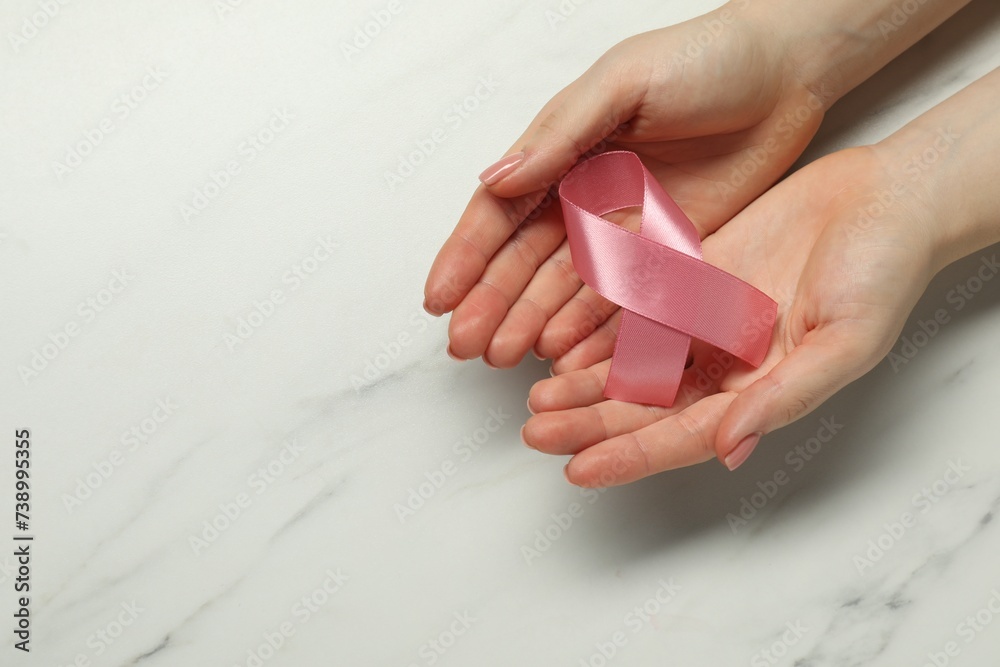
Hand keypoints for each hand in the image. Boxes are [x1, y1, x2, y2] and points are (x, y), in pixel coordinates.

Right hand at [424, 6, 829, 368]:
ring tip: (504, 358)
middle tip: (466, 346)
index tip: (438, 299)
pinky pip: (623, 296)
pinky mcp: (669, 251)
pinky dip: (592, 326)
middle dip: (491, 303)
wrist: (787, 72)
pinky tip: (564, 352)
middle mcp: (584, 195)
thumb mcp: (622, 83)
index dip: (466, 257)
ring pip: (566, 287)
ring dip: (532, 322)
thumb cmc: (705, 58)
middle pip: (524, 260)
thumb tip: (496, 178)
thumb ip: (561, 135)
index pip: (501, 212)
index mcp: (562, 151)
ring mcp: (625, 228)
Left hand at [522, 146, 937, 485]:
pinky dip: (600, 320)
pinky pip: (637, 303)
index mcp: (760, 391)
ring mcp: (706, 319)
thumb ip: (785, 395)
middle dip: (590, 421)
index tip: (578, 469)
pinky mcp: (693, 274)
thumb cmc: (883, 271)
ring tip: (536, 393)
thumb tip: (729, 447)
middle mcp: (726, 362)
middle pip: (645, 403)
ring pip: (632, 359)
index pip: (683, 435)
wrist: (886, 198)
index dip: (630, 455)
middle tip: (535, 430)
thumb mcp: (845, 342)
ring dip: (585, 378)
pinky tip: (561, 332)